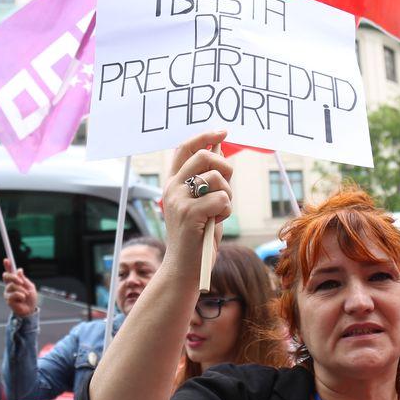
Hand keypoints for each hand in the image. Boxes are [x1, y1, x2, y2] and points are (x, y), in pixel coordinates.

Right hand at [2, 258, 37, 317]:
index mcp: (15, 282)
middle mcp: (9, 286)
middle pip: (6, 276)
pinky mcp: (8, 299)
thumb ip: (23, 279)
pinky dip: (21, 296)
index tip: (6, 259)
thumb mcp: (29, 286)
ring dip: (22, 290)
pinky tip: (22, 299)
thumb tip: (19, 270)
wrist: (30, 309)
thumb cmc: (30, 298)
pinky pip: (14, 294)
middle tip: (21, 282)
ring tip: (25, 295)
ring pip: (12, 286)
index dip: (7, 265)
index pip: (9, 272)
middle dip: (14, 277)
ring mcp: (7, 293)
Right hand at [162, 131, 233, 271]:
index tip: (223, 131)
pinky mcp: (189, 213)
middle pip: (204, 156)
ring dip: (228, 196)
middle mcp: (172, 188)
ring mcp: (179, 200)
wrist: (185, 268)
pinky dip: (226, 211)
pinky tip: (216, 222)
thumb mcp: (203, 203)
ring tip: (219, 213)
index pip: (185, 148)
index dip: (204, 136)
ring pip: (217, 179)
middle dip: (225, 167)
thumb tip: (220, 150)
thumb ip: (209, 180)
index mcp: (173, 183)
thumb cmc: (198, 236)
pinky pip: (222, 199)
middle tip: (228, 186)